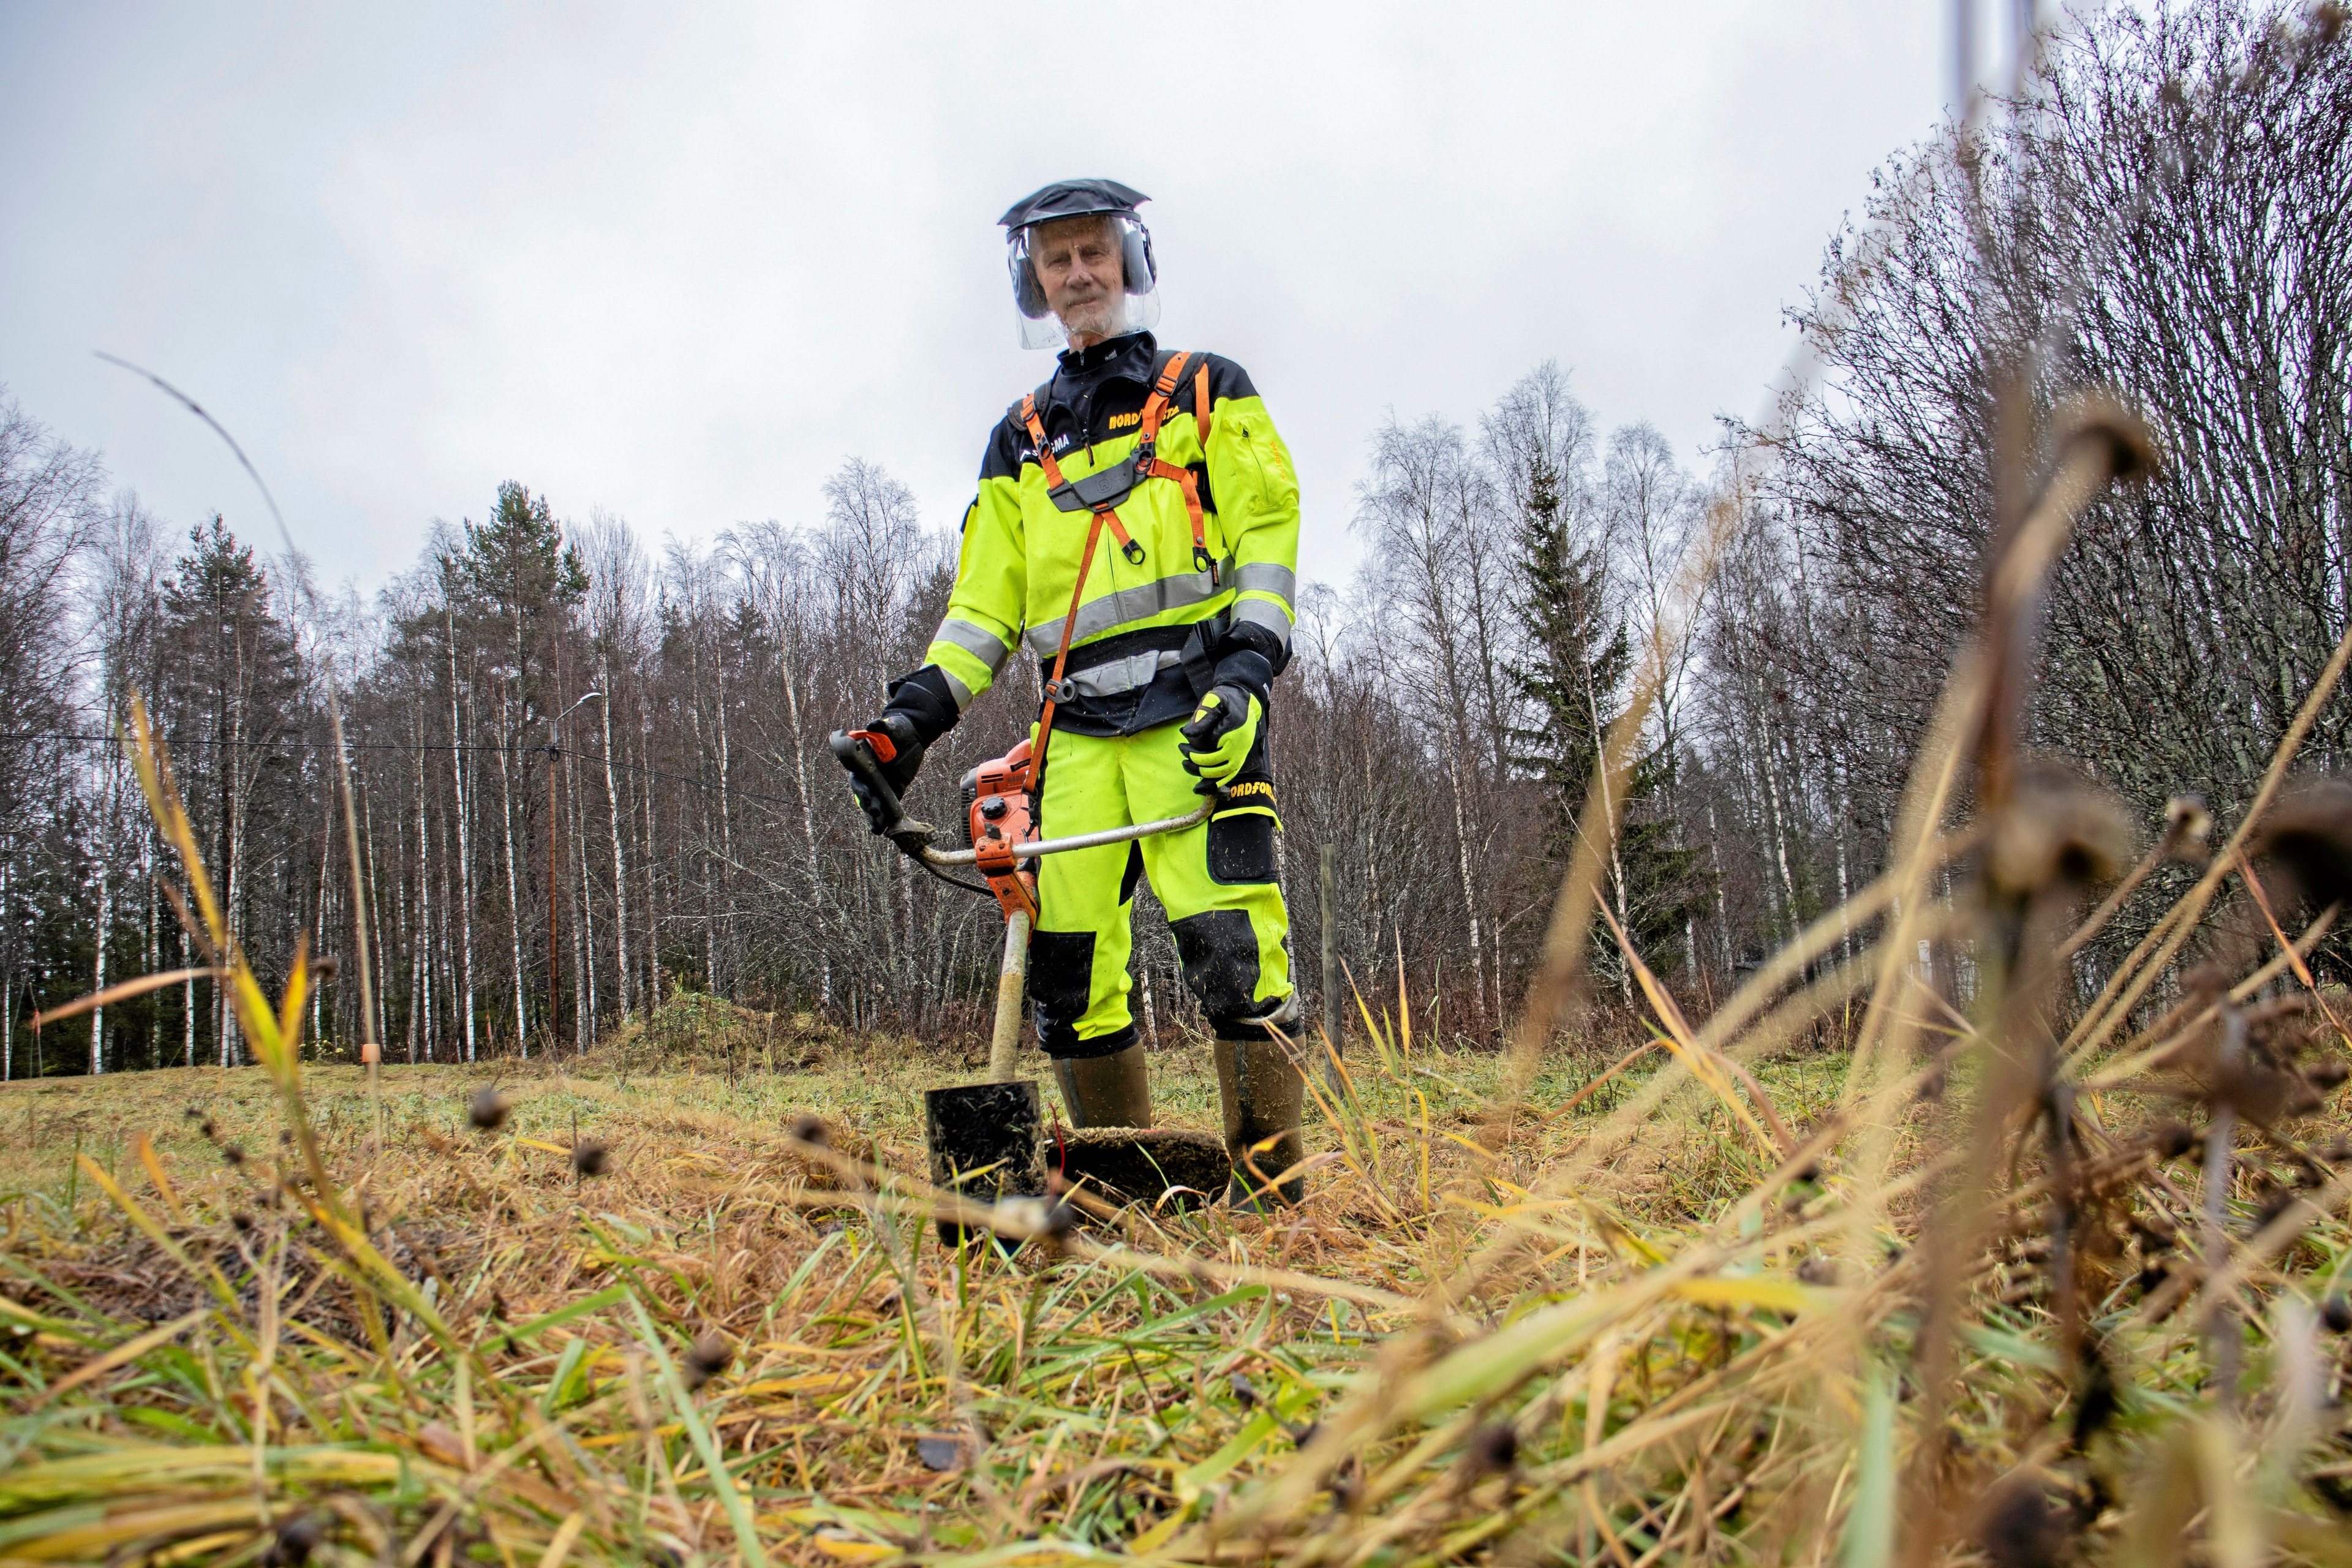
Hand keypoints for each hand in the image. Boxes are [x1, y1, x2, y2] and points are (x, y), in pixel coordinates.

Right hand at [843, 713, 924, 832]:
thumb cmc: (897, 729)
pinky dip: (887, 818)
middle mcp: (870, 776)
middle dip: (868, 805)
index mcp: (863, 762)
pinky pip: (888, 806)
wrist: (911, 735)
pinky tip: (885, 830)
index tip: (867, 795)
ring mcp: (880, 784)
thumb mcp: (891, 727)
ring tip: (878, 829)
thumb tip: (874, 724)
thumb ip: (882, 727)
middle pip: (864, 795)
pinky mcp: (893, 790)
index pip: (859, 778)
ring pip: (874, 804)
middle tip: (875, 812)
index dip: (861, 788)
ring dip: (875, 817)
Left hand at [1179, 685, 1259, 789]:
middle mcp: (1239, 750)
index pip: (1211, 753)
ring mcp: (1240, 756)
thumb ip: (1204, 715)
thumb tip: (1188, 733)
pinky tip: (1201, 787)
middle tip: (1182, 752)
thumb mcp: (1215, 700)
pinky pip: (1228, 777)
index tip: (1182, 747)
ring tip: (1186, 766)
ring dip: (1203, 777)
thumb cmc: (1227, 700)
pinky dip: (1215, 785)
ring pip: (1222, 776)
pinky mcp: (1239, 759)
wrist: (1245, 700)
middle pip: (1215, 767)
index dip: (1194, 753)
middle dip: (1196, 764)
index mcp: (1234, 736)